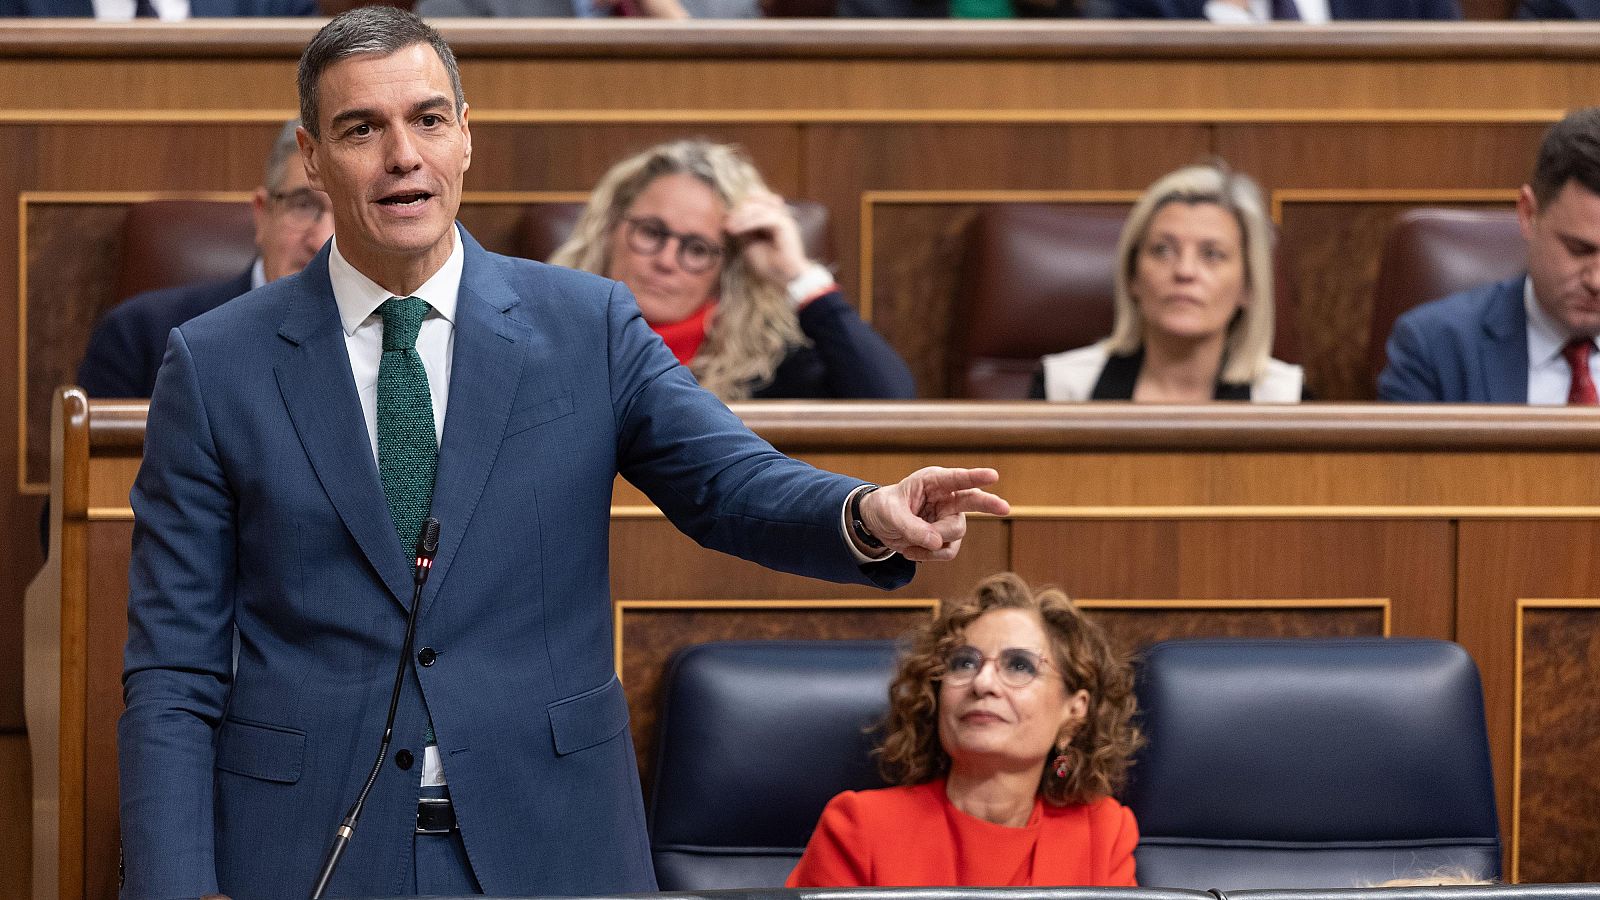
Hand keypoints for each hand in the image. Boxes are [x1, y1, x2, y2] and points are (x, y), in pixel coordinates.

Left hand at [725, 190, 808, 284]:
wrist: (785, 278)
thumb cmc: (770, 264)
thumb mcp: (749, 244)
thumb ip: (743, 229)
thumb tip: (728, 218)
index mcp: (771, 218)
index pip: (754, 201)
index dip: (738, 207)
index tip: (725, 219)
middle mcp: (778, 215)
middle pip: (756, 200)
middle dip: (738, 210)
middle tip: (727, 223)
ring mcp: (783, 218)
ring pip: (759, 207)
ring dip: (741, 216)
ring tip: (730, 227)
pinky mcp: (785, 225)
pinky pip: (764, 217)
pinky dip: (749, 223)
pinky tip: (738, 230)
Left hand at [859, 467, 1008, 562]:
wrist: (878, 525)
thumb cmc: (885, 508)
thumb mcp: (890, 514)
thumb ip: (912, 527)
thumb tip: (937, 542)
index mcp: (932, 482)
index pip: (956, 478)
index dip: (975, 476)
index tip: (993, 476)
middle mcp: (946, 498)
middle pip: (973, 501)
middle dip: (989, 504)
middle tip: (1004, 508)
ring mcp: (949, 519)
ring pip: (955, 533)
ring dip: (932, 543)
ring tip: (909, 542)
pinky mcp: (947, 538)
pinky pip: (947, 551)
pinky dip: (928, 555)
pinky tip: (911, 551)